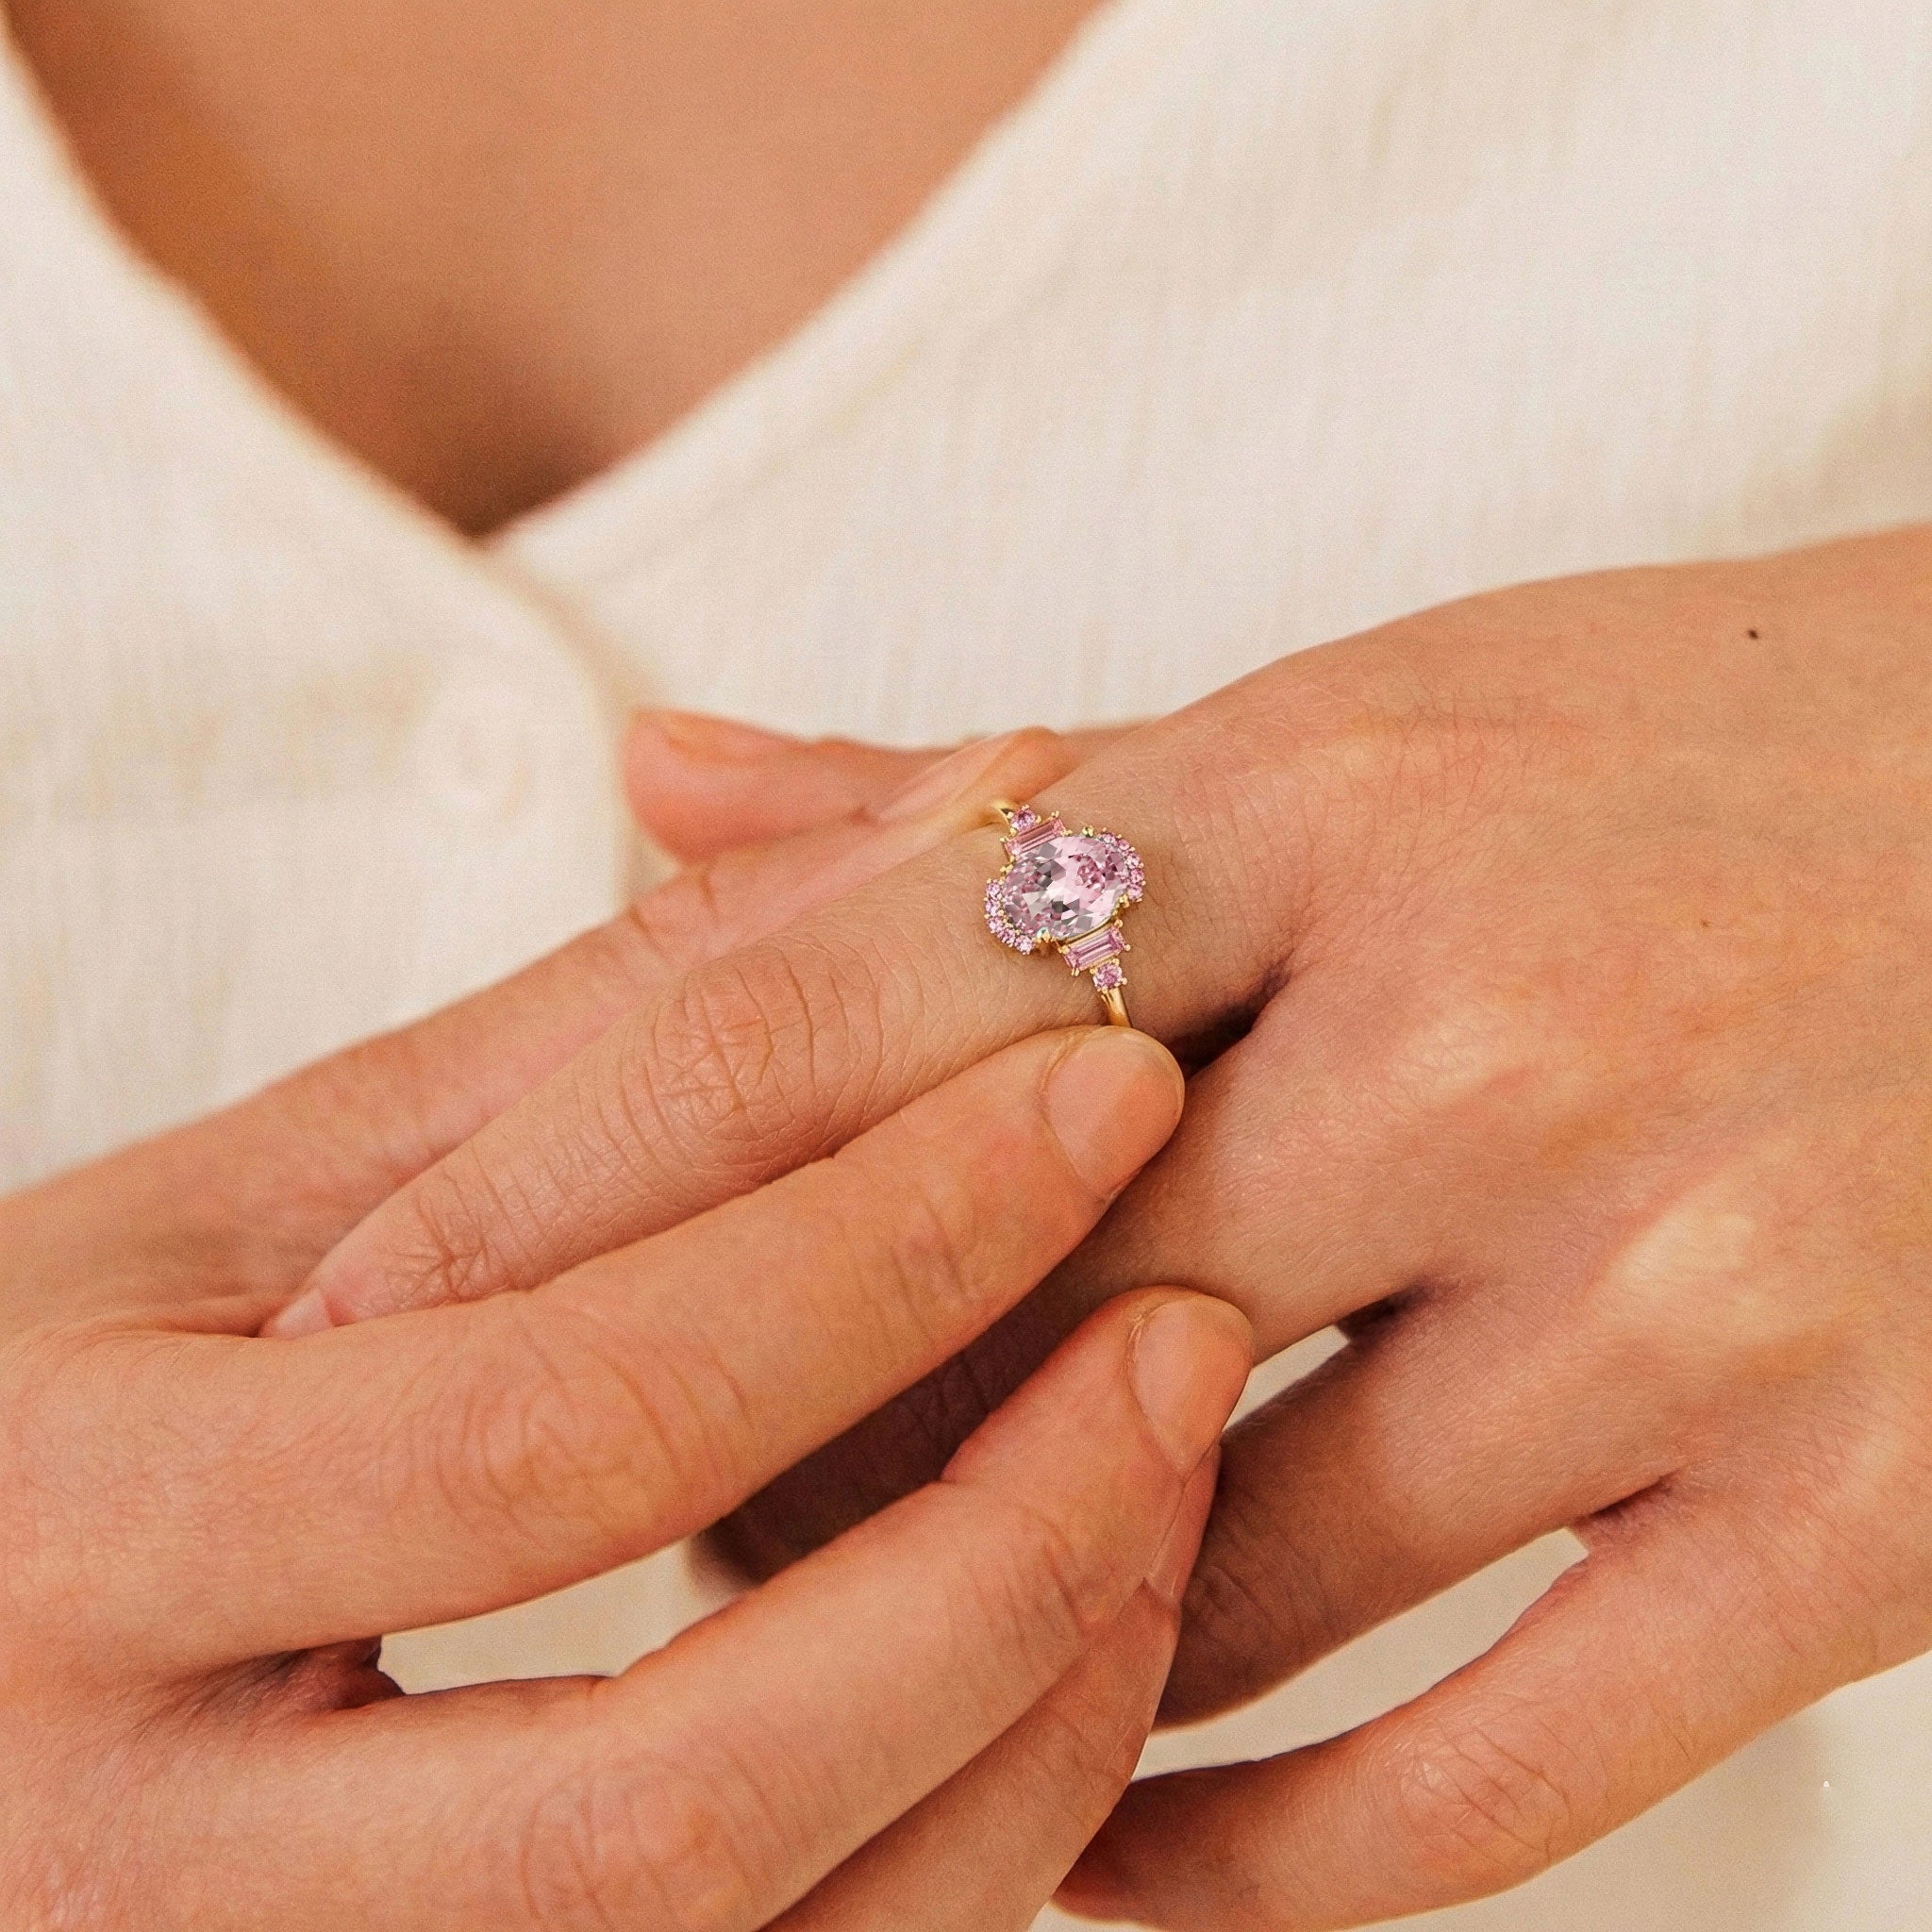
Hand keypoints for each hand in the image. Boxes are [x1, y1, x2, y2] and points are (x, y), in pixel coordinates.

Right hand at [4, 727, 1251, 1929]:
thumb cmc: (55, 1402)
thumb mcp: (261, 1199)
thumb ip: (608, 1035)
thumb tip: (966, 823)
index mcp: (72, 1547)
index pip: (564, 1424)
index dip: (879, 1253)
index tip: (1104, 1086)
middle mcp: (142, 1875)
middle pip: (679, 1786)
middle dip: (1003, 1550)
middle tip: (1192, 1334)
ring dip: (1034, 1720)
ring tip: (1163, 1473)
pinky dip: (974, 1842)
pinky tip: (1065, 1646)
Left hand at [314, 525, 1931, 1924]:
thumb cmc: (1674, 746)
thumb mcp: (1348, 710)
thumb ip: (991, 782)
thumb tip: (657, 784)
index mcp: (1334, 789)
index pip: (873, 1016)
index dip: (592, 1182)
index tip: (396, 1316)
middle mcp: (1506, 1028)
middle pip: (1008, 1319)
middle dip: (790, 1441)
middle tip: (646, 1512)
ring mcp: (1705, 1278)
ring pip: (1222, 1564)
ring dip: (1007, 1639)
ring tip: (875, 1654)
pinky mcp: (1883, 1500)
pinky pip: (1497, 1769)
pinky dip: (1266, 1860)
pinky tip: (1117, 1858)